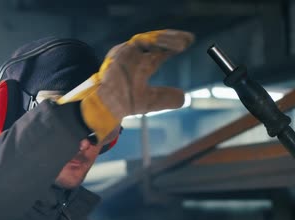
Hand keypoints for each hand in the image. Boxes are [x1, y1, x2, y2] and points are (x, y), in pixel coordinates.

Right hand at [59, 30, 194, 140]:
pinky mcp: (123, 51)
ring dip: (168, 39)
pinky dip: (158, 42)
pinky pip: (142, 41)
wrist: (106, 106)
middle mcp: (133, 57)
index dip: (171, 48)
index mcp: (139, 67)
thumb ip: (166, 98)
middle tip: (189, 39)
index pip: (158, 53)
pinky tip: (173, 46)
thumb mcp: (151, 101)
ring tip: (183, 43)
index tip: (188, 43)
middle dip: (172, 39)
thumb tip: (184, 98)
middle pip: (155, 42)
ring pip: (150, 39)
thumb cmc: (122, 103)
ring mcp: (127, 53)